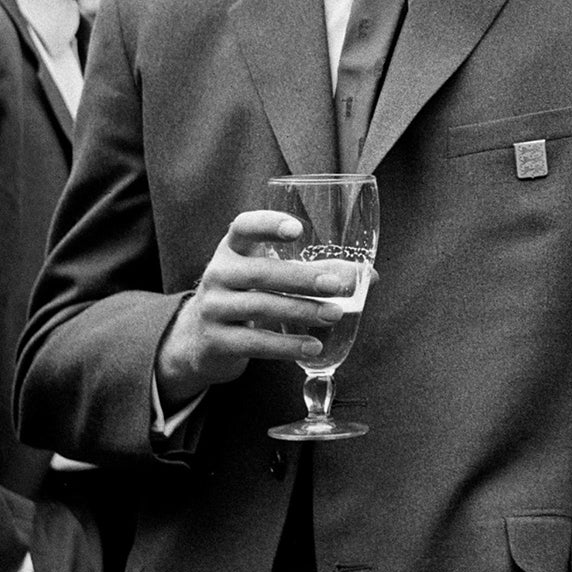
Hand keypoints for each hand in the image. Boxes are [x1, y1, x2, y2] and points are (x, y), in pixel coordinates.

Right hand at [153, 209, 356, 407]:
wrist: (200, 339)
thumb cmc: (248, 296)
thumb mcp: (272, 277)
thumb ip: (318, 271)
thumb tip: (371, 276)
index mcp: (233, 249)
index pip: (244, 227)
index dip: (268, 225)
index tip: (297, 230)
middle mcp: (218, 273)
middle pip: (261, 272)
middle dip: (301, 278)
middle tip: (336, 285)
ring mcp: (212, 308)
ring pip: (260, 306)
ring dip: (301, 311)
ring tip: (334, 315)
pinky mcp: (215, 341)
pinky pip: (254, 342)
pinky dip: (287, 345)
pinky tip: (313, 346)